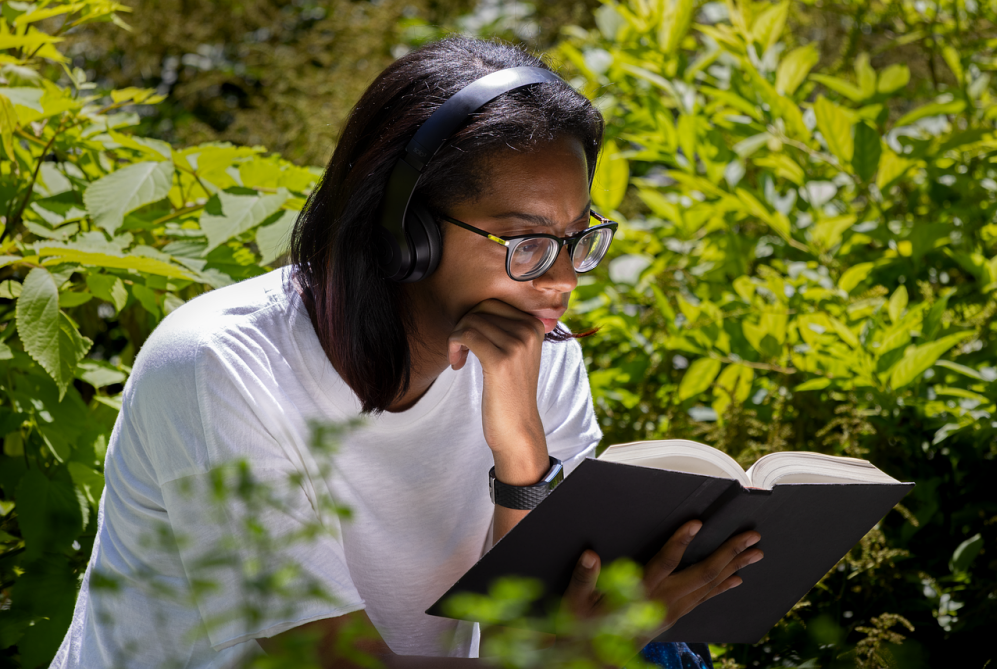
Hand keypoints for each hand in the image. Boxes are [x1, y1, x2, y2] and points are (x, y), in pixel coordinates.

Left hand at [448, 299, 548, 485]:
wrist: (517, 427)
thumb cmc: (509, 391)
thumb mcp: (515, 353)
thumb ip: (505, 327)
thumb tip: (476, 304)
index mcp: (535, 325)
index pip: (493, 302)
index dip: (473, 319)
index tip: (470, 343)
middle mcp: (529, 331)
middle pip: (481, 308)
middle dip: (463, 325)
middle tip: (460, 350)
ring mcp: (517, 344)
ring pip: (470, 321)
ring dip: (456, 338)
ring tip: (458, 359)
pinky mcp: (500, 360)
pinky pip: (466, 335)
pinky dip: (454, 347)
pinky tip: (457, 365)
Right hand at [561, 520, 762, 642]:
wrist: (597, 660)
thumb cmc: (584, 629)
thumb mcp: (576, 604)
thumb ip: (583, 579)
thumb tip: (589, 555)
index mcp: (641, 592)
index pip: (665, 563)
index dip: (680, 542)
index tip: (696, 523)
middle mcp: (663, 601)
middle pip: (703, 574)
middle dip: (729, 553)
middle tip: (751, 536)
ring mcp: (672, 611)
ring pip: (710, 586)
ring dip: (734, 567)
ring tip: (755, 553)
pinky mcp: (674, 616)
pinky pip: (705, 599)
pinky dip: (723, 586)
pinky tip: (737, 579)